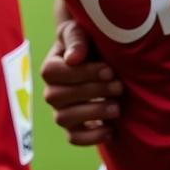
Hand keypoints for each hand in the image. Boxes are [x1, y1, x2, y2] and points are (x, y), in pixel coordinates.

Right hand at [40, 18, 122, 145]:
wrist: (99, 56)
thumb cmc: (88, 41)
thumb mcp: (80, 31)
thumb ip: (76, 39)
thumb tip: (73, 58)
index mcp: (51, 66)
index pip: (54, 73)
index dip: (82, 73)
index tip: (108, 70)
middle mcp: (51, 91)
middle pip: (60, 97)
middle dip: (94, 91)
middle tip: (119, 86)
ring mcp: (60, 111)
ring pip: (66, 118)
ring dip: (94, 112)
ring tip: (117, 107)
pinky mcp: (73, 127)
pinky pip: (74, 138)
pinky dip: (91, 138)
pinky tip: (111, 129)